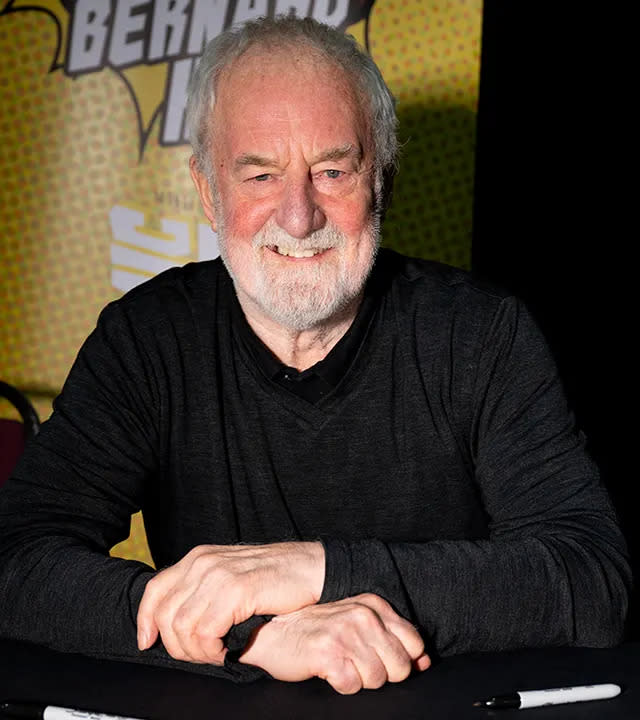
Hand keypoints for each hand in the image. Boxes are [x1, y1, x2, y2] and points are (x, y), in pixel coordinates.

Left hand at [136, 542, 323, 663]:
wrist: (313, 570)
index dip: (145, 621)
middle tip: (202, 655)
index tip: (148, 642)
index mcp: (198, 558)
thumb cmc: (274, 580)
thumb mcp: (230, 577)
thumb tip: (174, 622)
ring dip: (197, 651)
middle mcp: (203, 562)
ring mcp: (219, 574)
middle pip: (164, 615)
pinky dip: (211, 651)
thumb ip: (203, 591)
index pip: (154, 590)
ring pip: (182, 628)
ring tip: (218, 653)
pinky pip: (205, 632)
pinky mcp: (236, 589)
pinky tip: (227, 651)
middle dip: (177, 646)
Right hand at [239, 593, 430, 693]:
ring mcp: (345, 634)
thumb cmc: (318, 630)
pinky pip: (353, 686)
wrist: (274, 632)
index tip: (384, 661)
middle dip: (382, 674)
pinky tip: (330, 670)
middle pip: (400, 666)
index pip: (414, 643)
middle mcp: (362, 615)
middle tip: (357, 664)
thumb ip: (393, 638)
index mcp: (373, 605)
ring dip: (360, 680)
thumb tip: (425, 662)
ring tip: (342, 664)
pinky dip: (342, 685)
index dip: (404, 661)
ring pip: (378, 679)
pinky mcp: (328, 654)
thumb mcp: (358, 623)